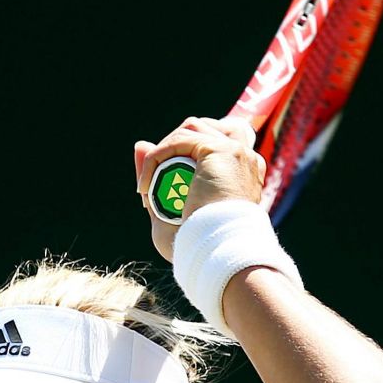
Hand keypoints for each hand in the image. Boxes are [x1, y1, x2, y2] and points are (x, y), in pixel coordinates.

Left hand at [134, 116, 265, 260]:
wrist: (216, 254)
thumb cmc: (200, 246)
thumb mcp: (171, 210)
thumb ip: (157, 178)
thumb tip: (139, 144)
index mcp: (243, 172)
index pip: (215, 139)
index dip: (186, 151)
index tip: (164, 180)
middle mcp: (243, 157)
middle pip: (202, 128)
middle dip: (172, 148)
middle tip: (154, 182)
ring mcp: (234, 150)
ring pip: (189, 130)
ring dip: (162, 153)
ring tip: (149, 185)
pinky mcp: (219, 150)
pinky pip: (178, 141)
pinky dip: (155, 159)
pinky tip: (145, 186)